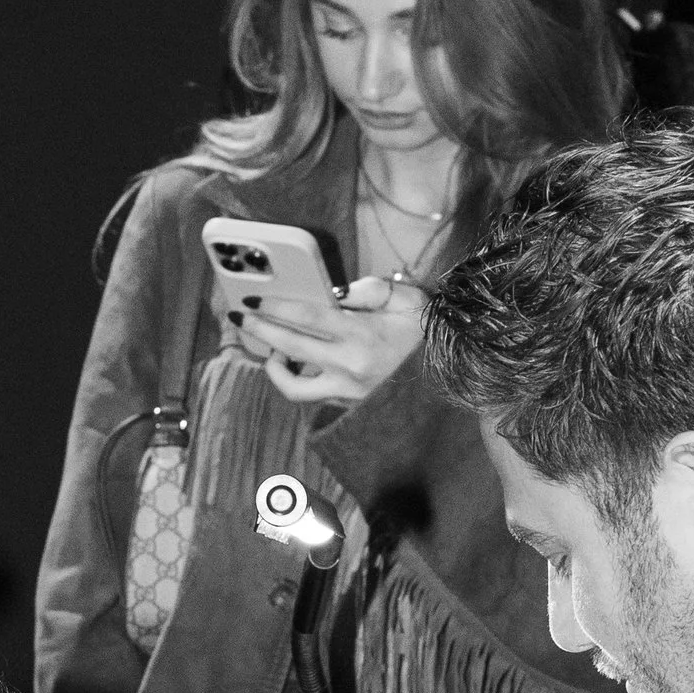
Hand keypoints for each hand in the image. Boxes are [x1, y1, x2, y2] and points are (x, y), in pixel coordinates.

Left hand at [230, 274, 425, 407]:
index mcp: (363, 337)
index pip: (306, 320)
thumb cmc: (429, 331)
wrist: (453, 372)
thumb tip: (337, 293)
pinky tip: (293, 363)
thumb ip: (372, 289)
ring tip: (271, 348)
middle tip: (240, 317)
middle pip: (289, 348)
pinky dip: (295, 379)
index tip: (251, 300)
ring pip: (294, 387)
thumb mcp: (409, 298)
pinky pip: (311, 394)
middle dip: (259, 331)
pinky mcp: (349, 404)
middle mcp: (350, 368)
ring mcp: (348, 391)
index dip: (274, 308)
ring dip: (274, 367)